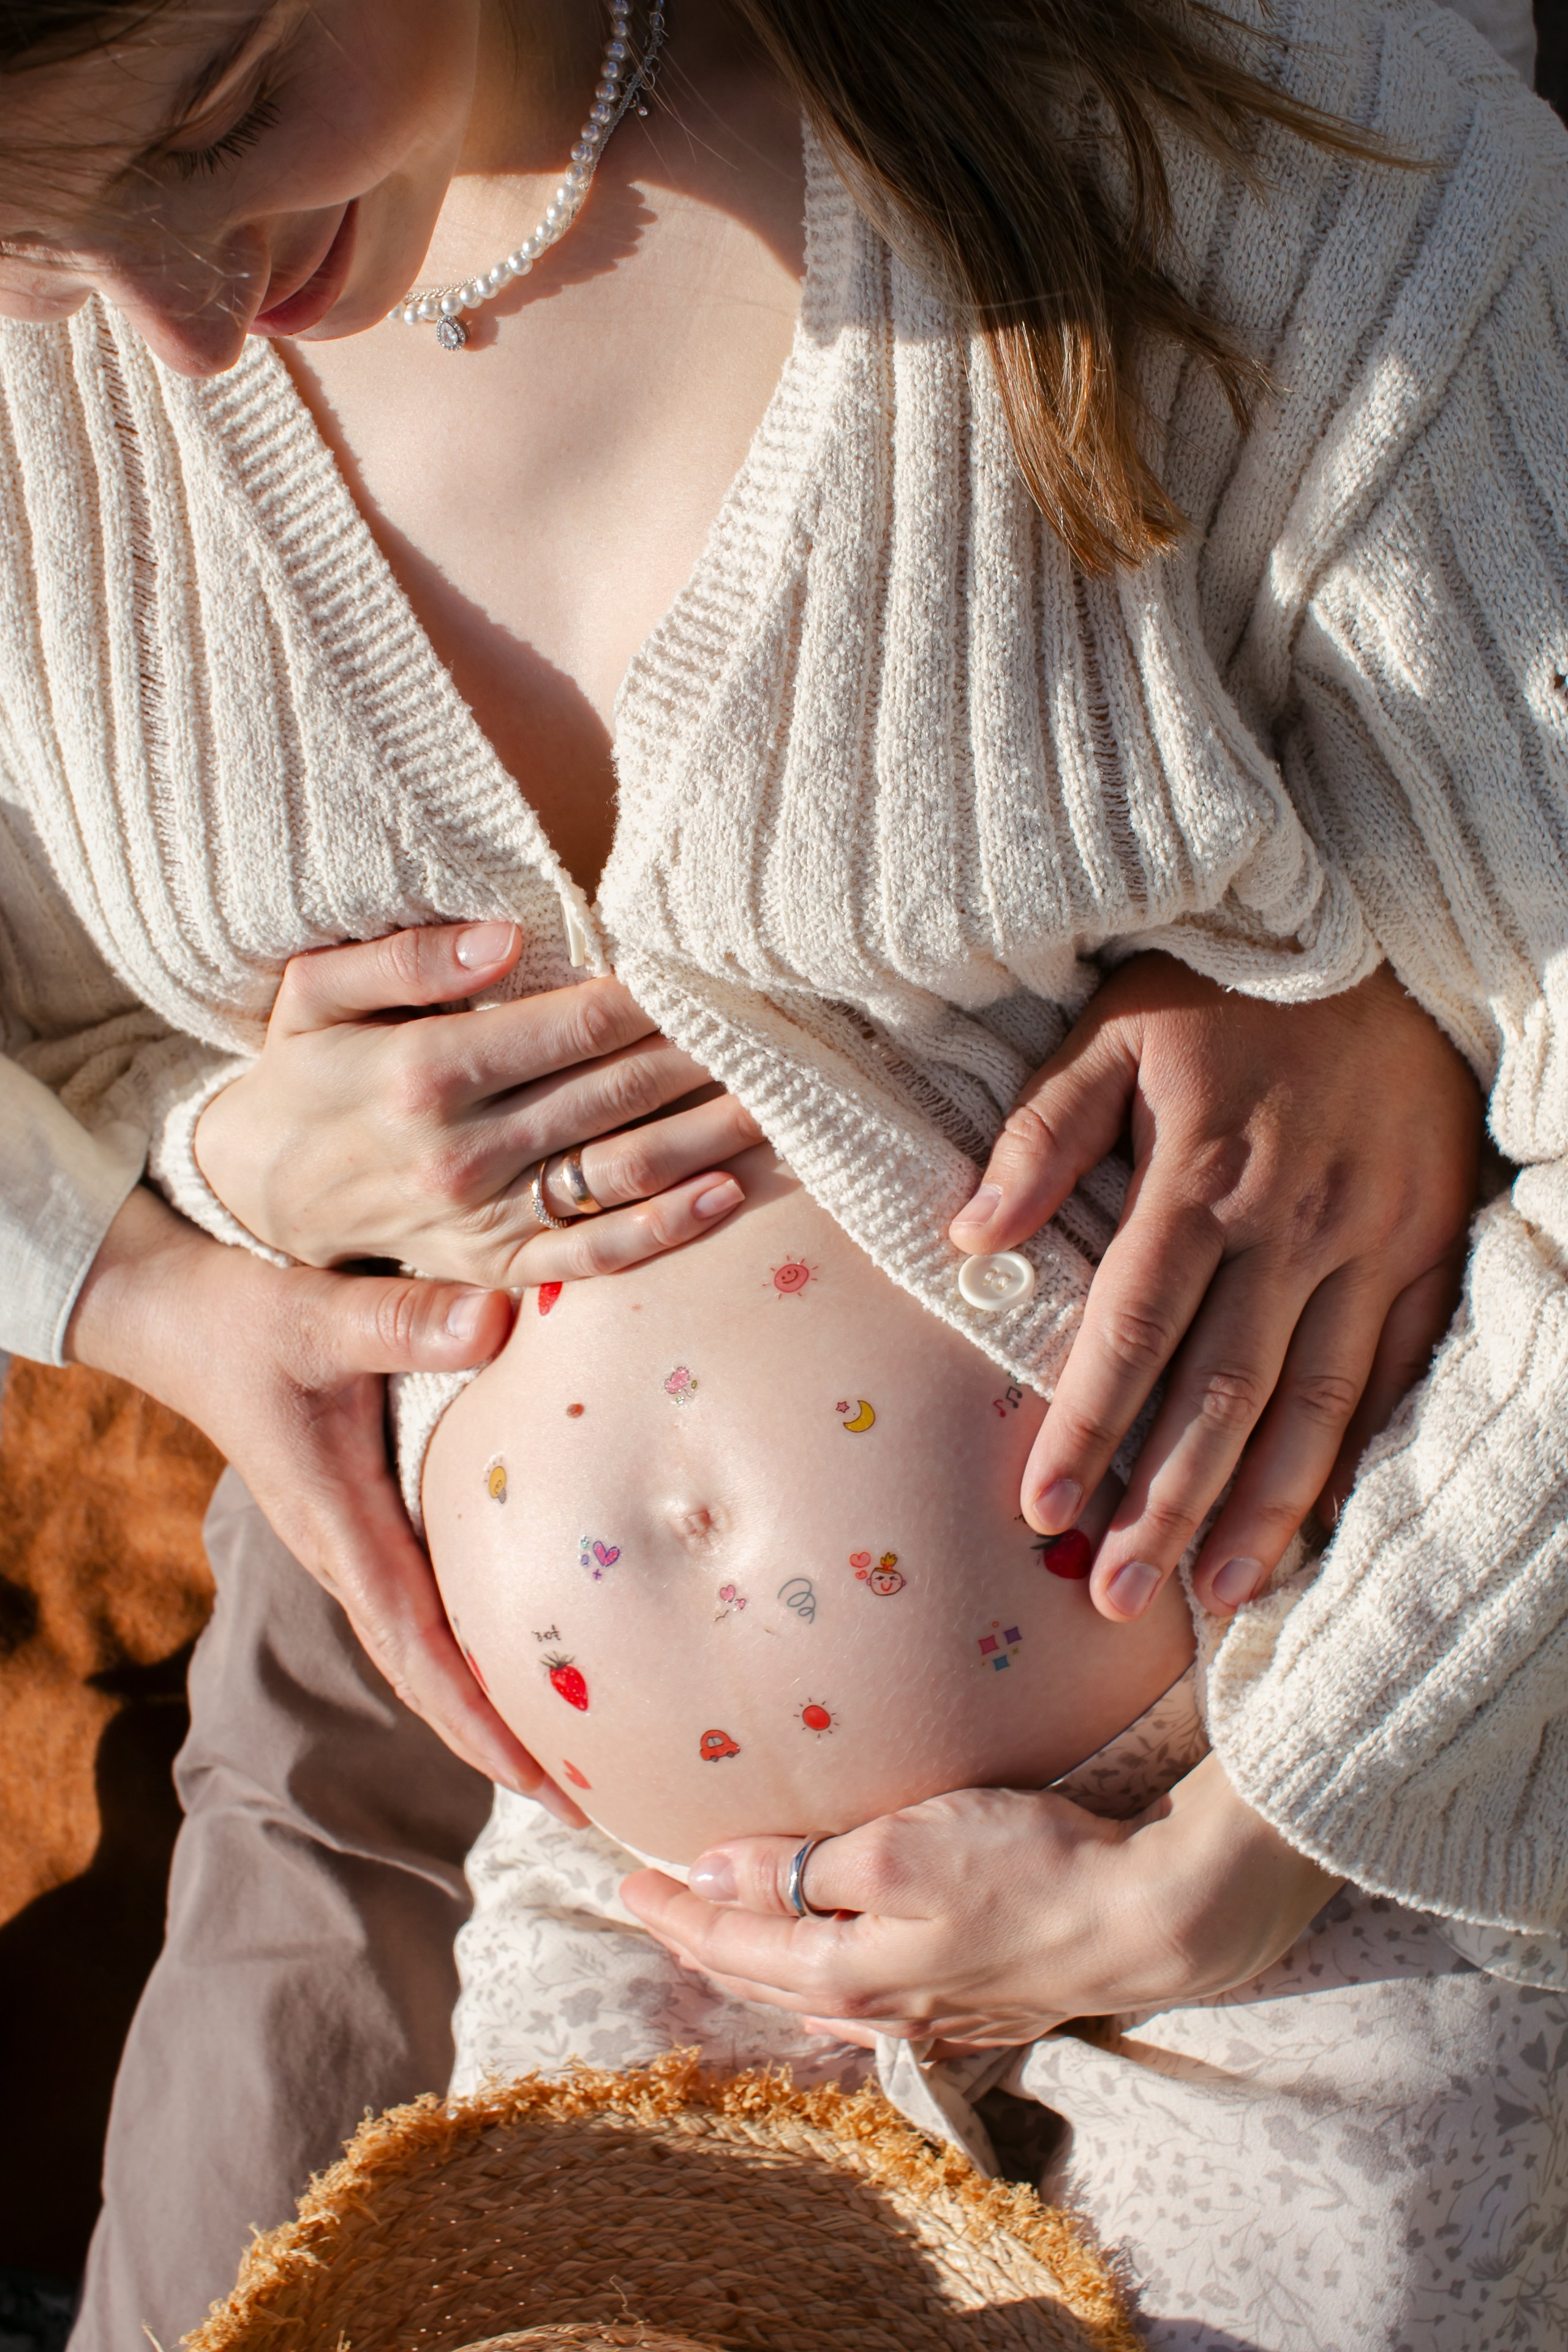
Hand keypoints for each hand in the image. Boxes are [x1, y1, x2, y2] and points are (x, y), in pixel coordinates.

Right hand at [66, 1186, 584, 1816]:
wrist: (182, 1321)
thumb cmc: (245, 1323)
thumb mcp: (319, 1316)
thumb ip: (404, 1321)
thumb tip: (498, 1321)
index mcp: (338, 1527)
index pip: (415, 1646)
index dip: (474, 1716)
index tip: (534, 1776)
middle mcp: (345, 1552)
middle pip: (425, 1672)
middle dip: (494, 1741)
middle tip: (580, 1800)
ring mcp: (351, 1541)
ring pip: (424, 1642)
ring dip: (486, 1699)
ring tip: (568, 1749)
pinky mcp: (362, 1517)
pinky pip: (423, 1599)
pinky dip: (470, 1641)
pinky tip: (521, 1652)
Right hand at [194, 921, 762, 1283]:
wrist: (255, 1185)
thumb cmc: (304, 1066)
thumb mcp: (318, 991)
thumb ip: (406, 958)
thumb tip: (506, 939)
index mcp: (426, 1070)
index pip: (577, 1025)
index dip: (657, 998)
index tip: (714, 973)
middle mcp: (460, 1151)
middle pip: (616, 1093)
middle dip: (703, 1057)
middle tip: (776, 1025)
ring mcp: (481, 1220)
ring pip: (621, 1173)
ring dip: (710, 1136)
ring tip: (781, 1098)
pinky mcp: (494, 1268)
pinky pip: (594, 1256)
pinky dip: (666, 1229)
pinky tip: (728, 1193)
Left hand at [622, 1755, 1337, 2046]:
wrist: (1145, 1917)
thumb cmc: (1023, 1867)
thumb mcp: (895, 1848)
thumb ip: (801, 1867)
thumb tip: (711, 1876)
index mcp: (845, 1970)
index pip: (730, 1944)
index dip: (674, 1910)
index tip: (629, 1876)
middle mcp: (879, 2006)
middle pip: (763, 1975)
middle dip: (704, 1938)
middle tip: (658, 1900)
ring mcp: (931, 2010)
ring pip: (813, 1991)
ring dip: (760, 1961)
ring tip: (726, 1931)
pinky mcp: (977, 1998)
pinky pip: (869, 1998)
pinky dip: (824, 1977)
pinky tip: (830, 1976)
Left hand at [948, 955, 1481, 1619]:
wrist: (1381, 940)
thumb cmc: (1222, 992)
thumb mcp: (1113, 1030)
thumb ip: (1041, 1135)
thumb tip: (967, 1237)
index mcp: (1200, 1171)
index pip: (1132, 1324)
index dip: (1085, 1421)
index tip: (1039, 1507)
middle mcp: (1290, 1219)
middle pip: (1223, 1386)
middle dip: (1168, 1500)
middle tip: (1118, 1594)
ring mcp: (1371, 1237)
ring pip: (1317, 1397)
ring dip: (1266, 1504)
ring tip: (1217, 1593)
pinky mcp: (1426, 1243)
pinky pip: (1395, 1364)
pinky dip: (1357, 1447)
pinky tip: (1320, 1518)